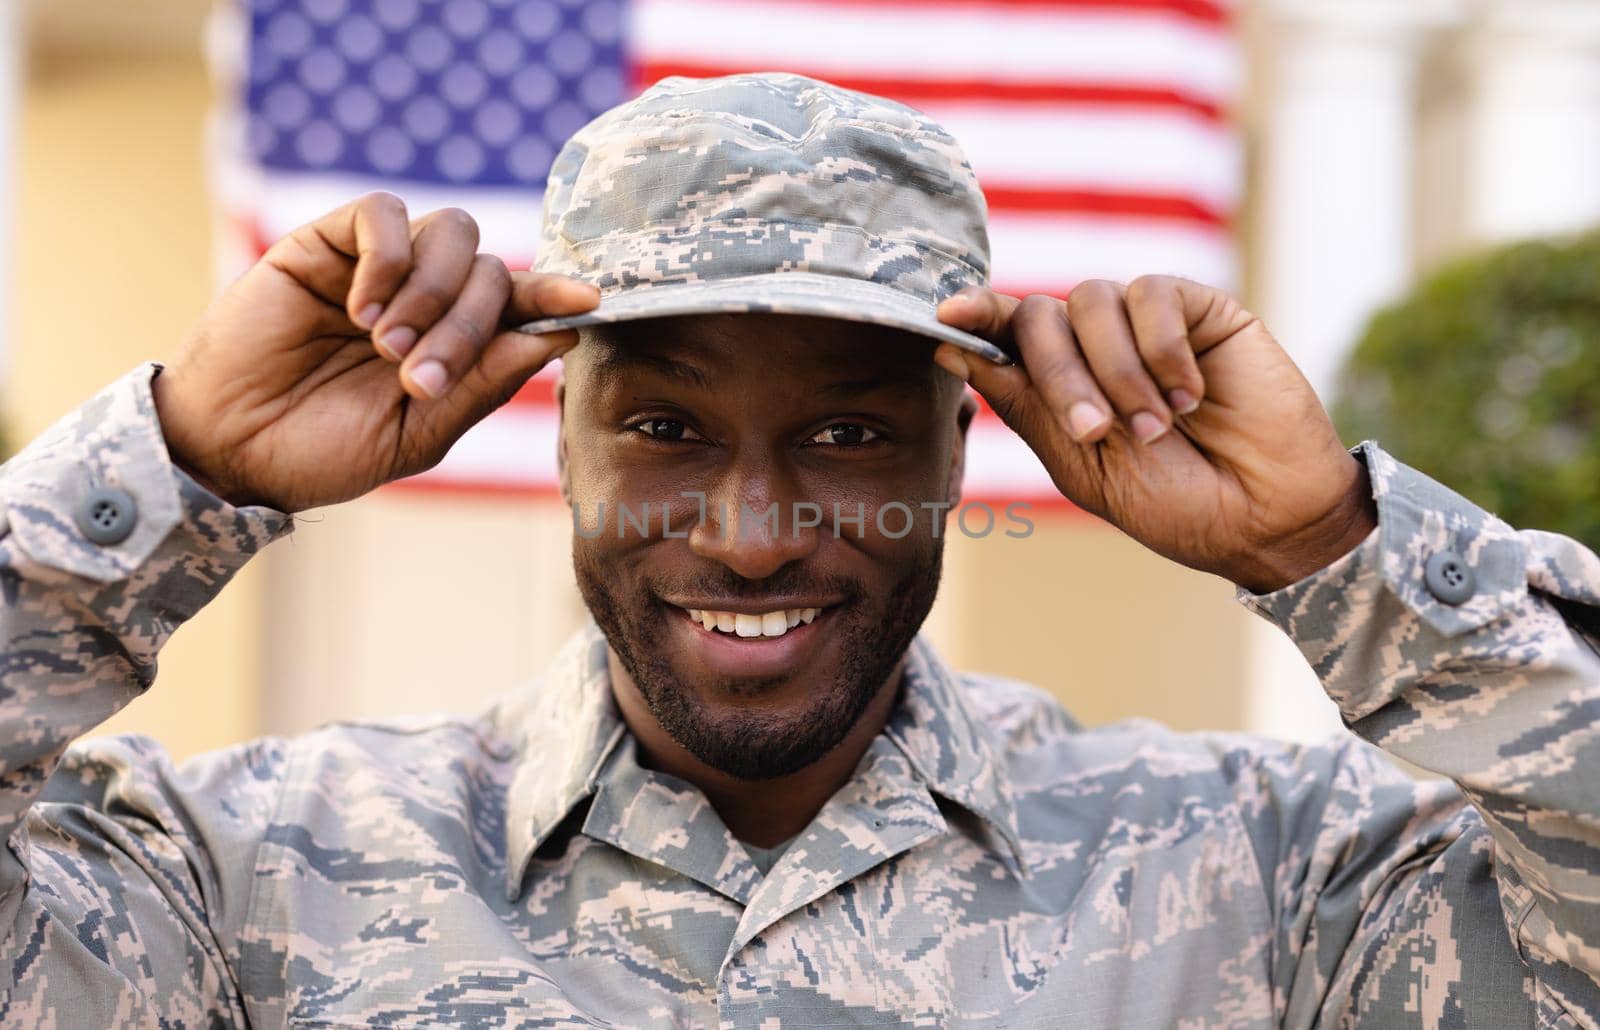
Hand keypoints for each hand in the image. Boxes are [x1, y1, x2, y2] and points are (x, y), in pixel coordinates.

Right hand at [153, 193, 598, 512]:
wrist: (232, 450)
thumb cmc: (323, 450)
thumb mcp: (417, 433)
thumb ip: (481, 384)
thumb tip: (557, 338)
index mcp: (453, 346)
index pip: (519, 305)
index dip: (555, 297)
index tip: (589, 302)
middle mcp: (424, 299)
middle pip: (492, 270)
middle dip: (470, 324)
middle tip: (419, 375)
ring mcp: (378, 268)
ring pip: (451, 233)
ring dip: (432, 293)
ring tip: (386, 347)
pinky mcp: (325, 242)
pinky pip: (383, 213)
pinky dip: (388, 257)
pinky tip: (362, 309)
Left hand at [934, 277, 1375, 592]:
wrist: (1264, 518)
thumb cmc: (1175, 503)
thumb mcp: (1082, 465)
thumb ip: (1024, 404)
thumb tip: (949, 349)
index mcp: (1061, 385)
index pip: (1007, 335)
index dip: (975, 317)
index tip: (946, 314)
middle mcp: (1098, 346)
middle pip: (1040, 316)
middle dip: (1057, 374)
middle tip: (1094, 431)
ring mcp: (1149, 324)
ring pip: (1092, 300)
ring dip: (1116, 371)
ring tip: (1156, 426)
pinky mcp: (1201, 310)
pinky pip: (1153, 295)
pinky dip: (1162, 349)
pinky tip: (1191, 395)